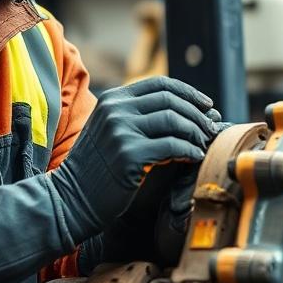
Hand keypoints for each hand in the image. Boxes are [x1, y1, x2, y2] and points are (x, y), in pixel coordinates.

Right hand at [50, 76, 216, 242]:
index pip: (160, 84)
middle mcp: (116, 110)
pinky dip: (190, 150)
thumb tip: (189, 110)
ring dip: (196, 132)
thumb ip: (138, 116)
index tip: (206, 105)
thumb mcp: (111, 131)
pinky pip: (173, 147)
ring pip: (174, 121)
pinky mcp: (130, 155)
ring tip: (203, 143)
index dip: (188, 93)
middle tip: (211, 128)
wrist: (71, 198)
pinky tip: (195, 157)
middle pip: (171, 100)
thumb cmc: (98, 168)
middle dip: (197, 114)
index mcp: (113, 99)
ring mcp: (121, 132)